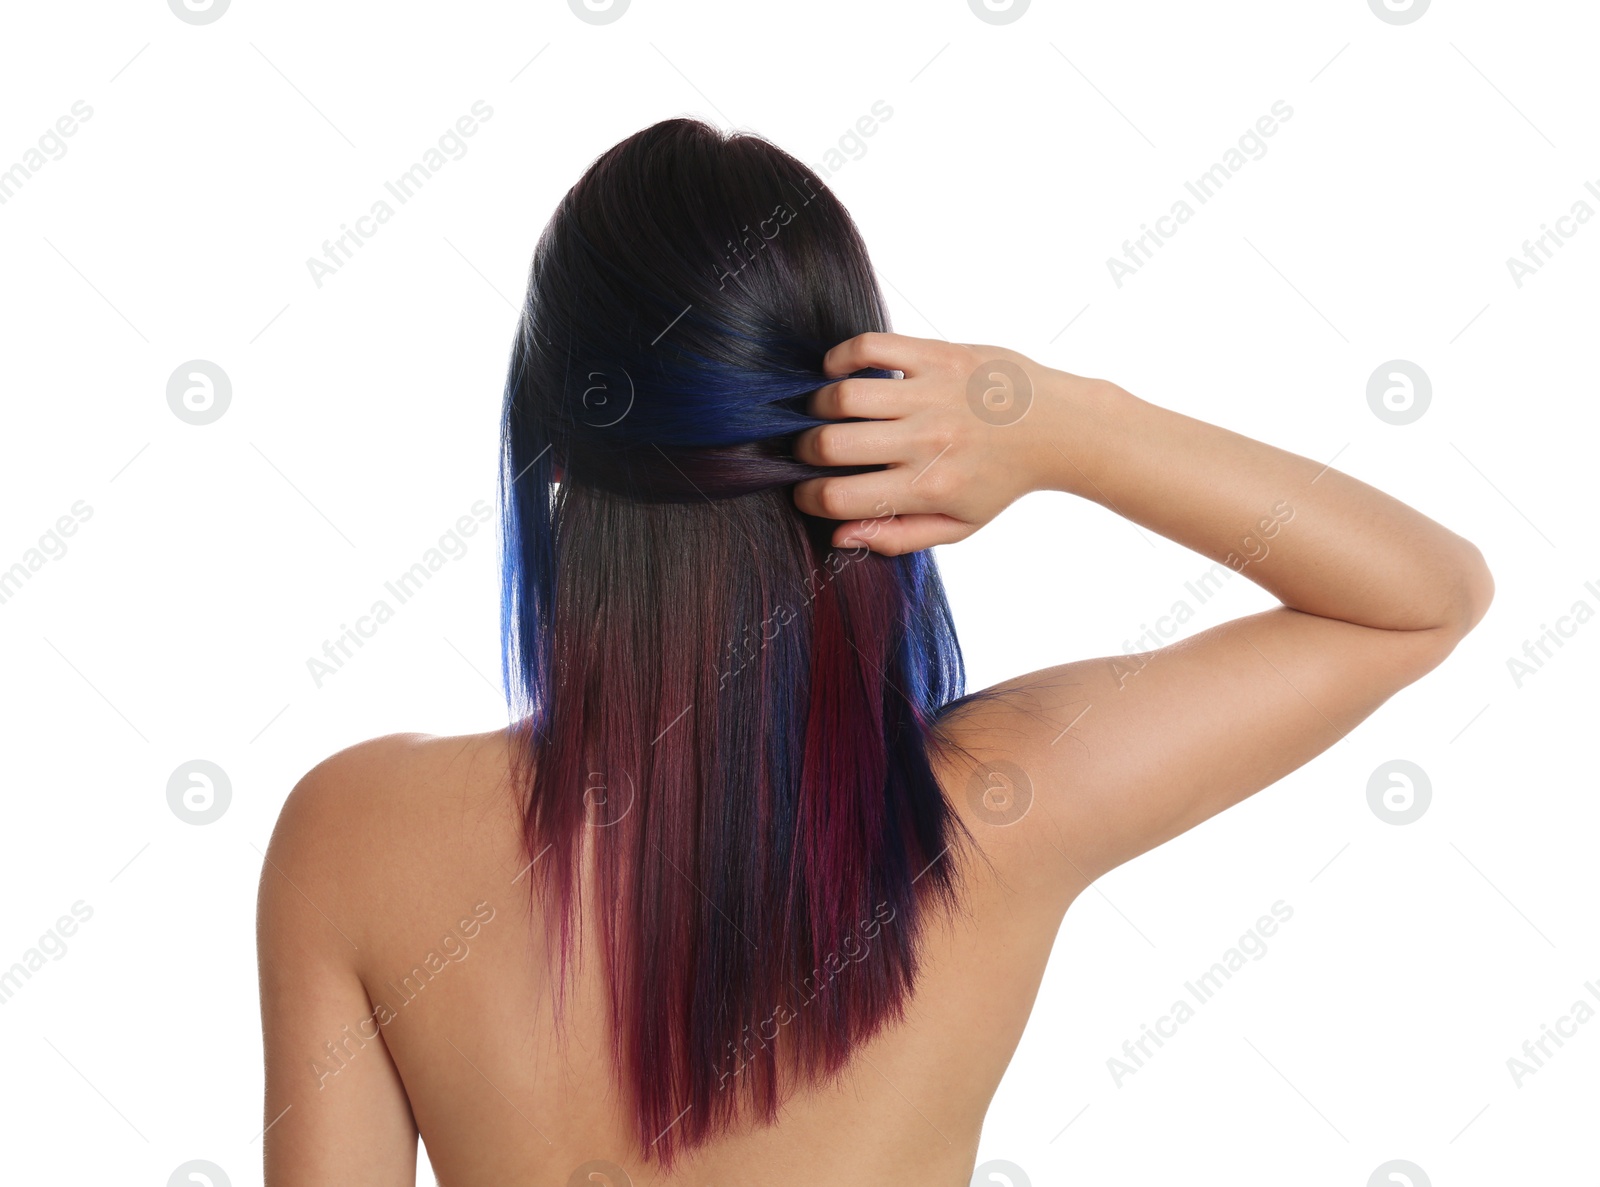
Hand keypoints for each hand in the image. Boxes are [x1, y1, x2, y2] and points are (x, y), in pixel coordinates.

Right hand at [791, 331, 1070, 554]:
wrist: (1058, 426)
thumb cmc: (1002, 480)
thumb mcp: (958, 525)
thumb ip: (897, 536)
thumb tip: (838, 537)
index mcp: (929, 488)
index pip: (838, 498)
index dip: (807, 498)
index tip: (807, 493)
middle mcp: (927, 440)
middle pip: (828, 445)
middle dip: (803, 452)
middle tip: (809, 451)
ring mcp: (932, 394)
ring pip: (841, 396)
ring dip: (817, 408)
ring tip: (824, 414)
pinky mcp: (939, 355)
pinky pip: (870, 347)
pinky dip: (840, 357)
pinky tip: (839, 373)